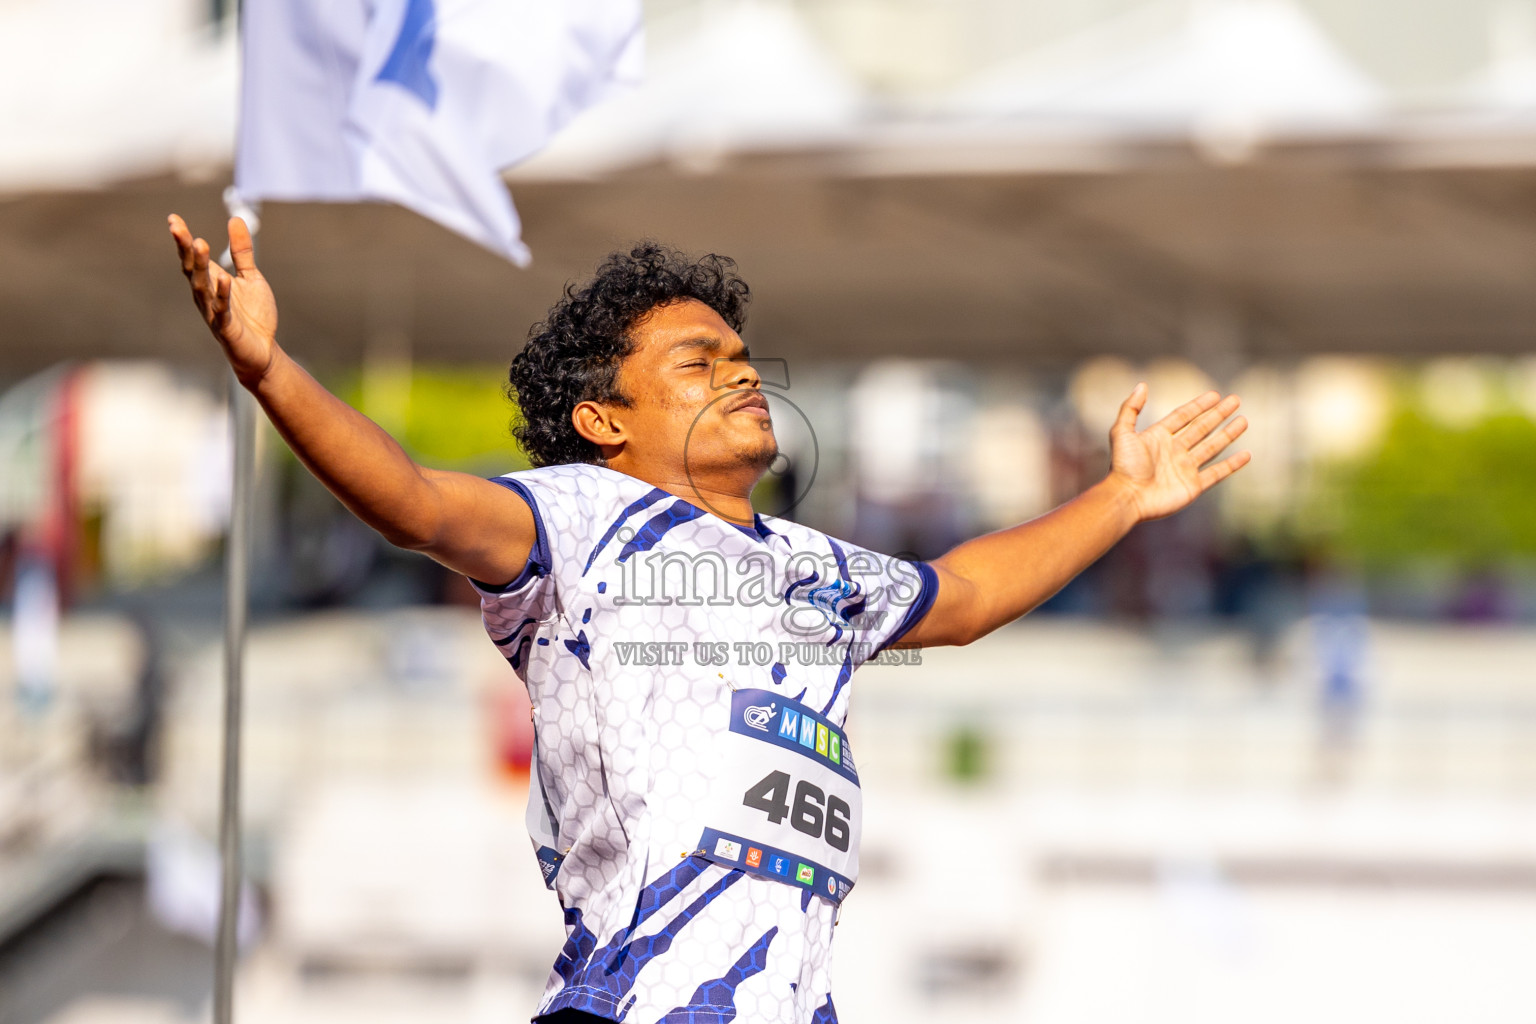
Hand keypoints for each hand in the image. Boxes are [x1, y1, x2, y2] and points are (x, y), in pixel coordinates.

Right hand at [168, 214, 277, 386]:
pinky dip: (222, 294)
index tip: (173, 218)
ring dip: (200, 266)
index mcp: (210, 282)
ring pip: (202, 287)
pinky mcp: (226, 328)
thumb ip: (242, 252)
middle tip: (177, 227)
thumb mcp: (251, 277)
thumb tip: (234, 218)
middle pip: (192, 269)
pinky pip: (222, 310)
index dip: (183, 239)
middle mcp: (206, 296)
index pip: (192, 258)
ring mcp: (214, 312)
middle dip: (185, 248)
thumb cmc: (253, 315)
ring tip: (199, 243)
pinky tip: (223, 279)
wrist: (263, 351)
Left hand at [1108, 384, 1250, 521]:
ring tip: (1243, 420)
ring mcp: (1185, 468)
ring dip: (1228, 434)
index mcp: (1158, 437)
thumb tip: (1142, 385)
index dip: (1198, 405)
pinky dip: (1232, 465)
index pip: (1183, 416)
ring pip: (1212, 447)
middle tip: (1235, 400)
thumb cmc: (1123, 467)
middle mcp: (1174, 451)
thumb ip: (1130, 408)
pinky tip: (1246, 455)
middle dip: (1218, 414)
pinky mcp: (1193, 486)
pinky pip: (1217, 473)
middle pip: (1201, 428)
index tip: (1215, 394)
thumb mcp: (1121, 432)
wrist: (1127, 498)